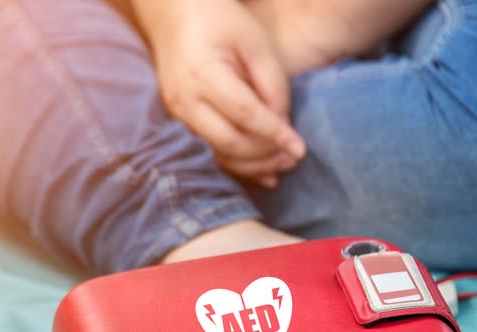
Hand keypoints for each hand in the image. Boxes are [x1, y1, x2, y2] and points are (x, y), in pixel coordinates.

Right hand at [133, 0, 304, 186]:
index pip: (244, 114)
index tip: (301, 149)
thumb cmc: (220, 22)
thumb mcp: (255, 44)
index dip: (274, 134)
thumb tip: (283, 127)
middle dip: (264, 155)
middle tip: (294, 159)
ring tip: (283, 165)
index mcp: (202, 74)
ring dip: (252, 165)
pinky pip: (210, 151)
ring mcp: (177, 115)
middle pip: (228, 142)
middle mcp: (183, 101)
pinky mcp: (179, 123)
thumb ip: (272, 85)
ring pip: (218, 154)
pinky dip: (237, 163)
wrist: (175, 16)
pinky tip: (262, 169)